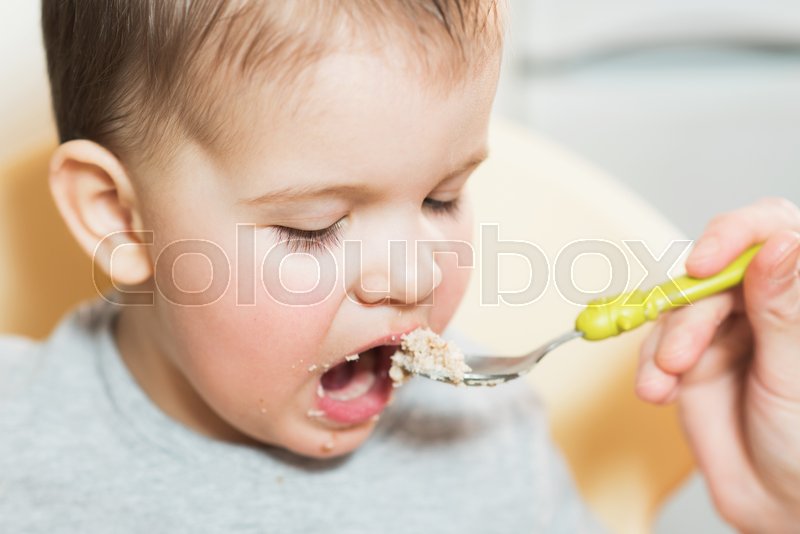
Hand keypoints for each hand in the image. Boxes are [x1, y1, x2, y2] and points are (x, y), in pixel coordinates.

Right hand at [635, 197, 799, 532]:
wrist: (777, 503)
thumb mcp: (798, 374)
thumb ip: (783, 308)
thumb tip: (778, 244)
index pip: (773, 231)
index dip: (737, 234)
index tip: (706, 260)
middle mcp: (764, 303)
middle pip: (712, 271)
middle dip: (689, 311)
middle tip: (682, 351)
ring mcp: (725, 329)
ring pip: (677, 307)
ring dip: (664, 344)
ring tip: (667, 380)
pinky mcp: (690, 358)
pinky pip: (655, 344)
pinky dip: (647, 366)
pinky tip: (656, 391)